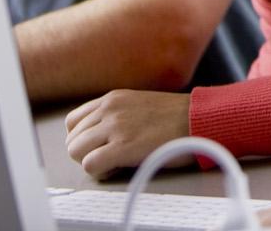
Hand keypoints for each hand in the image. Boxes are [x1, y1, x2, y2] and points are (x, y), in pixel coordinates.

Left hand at [64, 89, 191, 179]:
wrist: (198, 120)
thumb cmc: (174, 117)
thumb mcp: (138, 103)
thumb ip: (115, 114)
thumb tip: (98, 135)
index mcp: (111, 98)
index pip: (73, 122)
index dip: (83, 139)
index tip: (100, 146)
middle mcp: (109, 109)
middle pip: (72, 139)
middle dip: (87, 153)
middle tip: (109, 157)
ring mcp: (115, 126)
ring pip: (76, 152)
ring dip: (92, 162)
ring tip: (114, 163)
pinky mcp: (123, 146)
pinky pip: (90, 165)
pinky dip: (101, 172)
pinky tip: (119, 168)